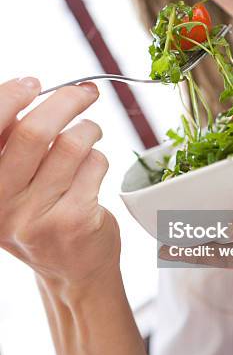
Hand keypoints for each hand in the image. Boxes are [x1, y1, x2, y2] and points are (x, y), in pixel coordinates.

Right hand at [0, 77, 120, 287]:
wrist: (73, 271)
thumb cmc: (45, 216)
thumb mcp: (14, 186)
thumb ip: (13, 145)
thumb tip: (24, 91)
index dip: (9, 97)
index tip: (33, 83)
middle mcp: (3, 205)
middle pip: (34, 132)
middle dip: (66, 101)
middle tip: (85, 92)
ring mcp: (38, 217)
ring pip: (72, 145)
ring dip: (89, 130)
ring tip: (91, 134)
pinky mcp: (75, 221)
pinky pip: (95, 164)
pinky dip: (100, 157)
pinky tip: (94, 168)